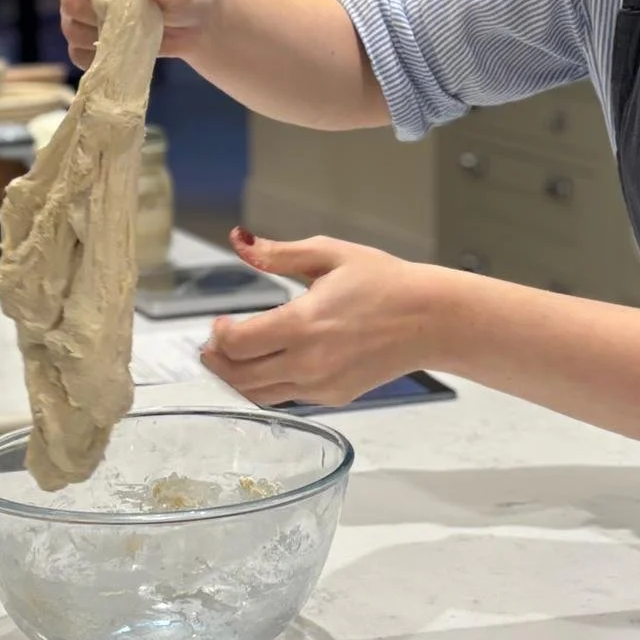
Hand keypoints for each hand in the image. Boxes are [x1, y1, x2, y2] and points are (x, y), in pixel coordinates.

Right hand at [58, 0, 220, 69]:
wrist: (191, 24)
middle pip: (70, 2)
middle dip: (102, 17)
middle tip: (136, 20)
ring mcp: (78, 12)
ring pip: (72, 31)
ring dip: (105, 38)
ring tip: (136, 33)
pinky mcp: (82, 40)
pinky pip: (79, 54)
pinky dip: (101, 58)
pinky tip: (125, 51)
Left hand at [200, 230, 449, 406]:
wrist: (429, 319)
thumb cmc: (387, 284)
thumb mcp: (331, 254)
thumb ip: (280, 253)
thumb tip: (241, 242)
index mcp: (304, 324)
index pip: (237, 344)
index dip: (219, 335)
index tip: (219, 323)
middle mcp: (309, 362)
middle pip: (239, 376)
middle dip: (217, 362)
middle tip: (211, 347)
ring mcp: (321, 385)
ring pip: (259, 395)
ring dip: (237, 379)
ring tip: (231, 360)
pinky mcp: (334, 397)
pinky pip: (287, 398)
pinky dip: (269, 386)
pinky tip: (268, 366)